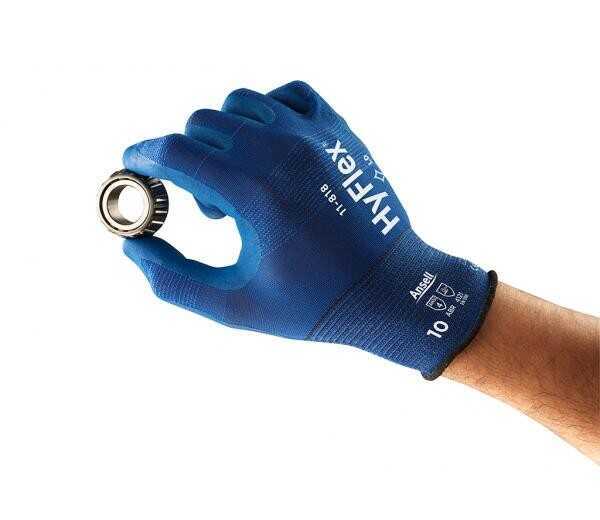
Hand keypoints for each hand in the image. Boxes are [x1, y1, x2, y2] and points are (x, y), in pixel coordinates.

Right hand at [123, 81, 495, 378]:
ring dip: (223, 135)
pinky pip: (286, 93)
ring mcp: (315, 135)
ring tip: (243, 179)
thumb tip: (133, 247)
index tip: (133, 163)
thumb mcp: (235, 308)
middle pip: (201, 124)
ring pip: (239, 103)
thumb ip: (173, 281)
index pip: (175, 153)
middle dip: (186, 159)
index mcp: (255, 196)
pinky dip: (265, 111)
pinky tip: (269, 147)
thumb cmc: (313, 304)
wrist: (388, 289)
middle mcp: (283, 153)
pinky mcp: (338, 130)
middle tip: (209, 205)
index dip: (142, 155)